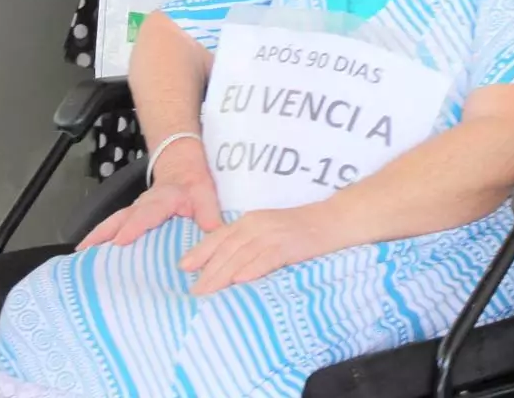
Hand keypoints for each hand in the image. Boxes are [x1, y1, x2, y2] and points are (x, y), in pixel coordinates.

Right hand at [78, 166, 221, 249]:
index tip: (120, 241)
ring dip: (96, 237)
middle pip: (121, 218)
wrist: (182, 168)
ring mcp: (133, 210)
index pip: (147, 213)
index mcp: (163, 199)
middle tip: (88, 251)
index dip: (134, 227)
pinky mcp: (129, 217)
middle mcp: (143, 204)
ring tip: (79, 255)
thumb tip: (214, 235)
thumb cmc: (194, 184)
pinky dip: (97, 238)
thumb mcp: (206, 194)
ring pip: (112, 222)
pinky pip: (111, 227)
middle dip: (105, 234)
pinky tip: (85, 254)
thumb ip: (209, 214)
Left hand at [180, 204, 337, 294]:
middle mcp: (257, 224)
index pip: (220, 236)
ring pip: (241, 255)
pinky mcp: (288, 245)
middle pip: (226, 249)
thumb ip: (248, 242)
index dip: (201, 251)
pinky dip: (252, 269)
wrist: (330, 220)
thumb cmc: (299, 228)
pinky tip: (240, 280)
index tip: (183, 267)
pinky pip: (267, 258)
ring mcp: (272, 234)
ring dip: (222, 275)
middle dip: (207, 271)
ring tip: (208, 293)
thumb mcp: (268, 229)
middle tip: (192, 293)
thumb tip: (227, 265)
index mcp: (250, 220)